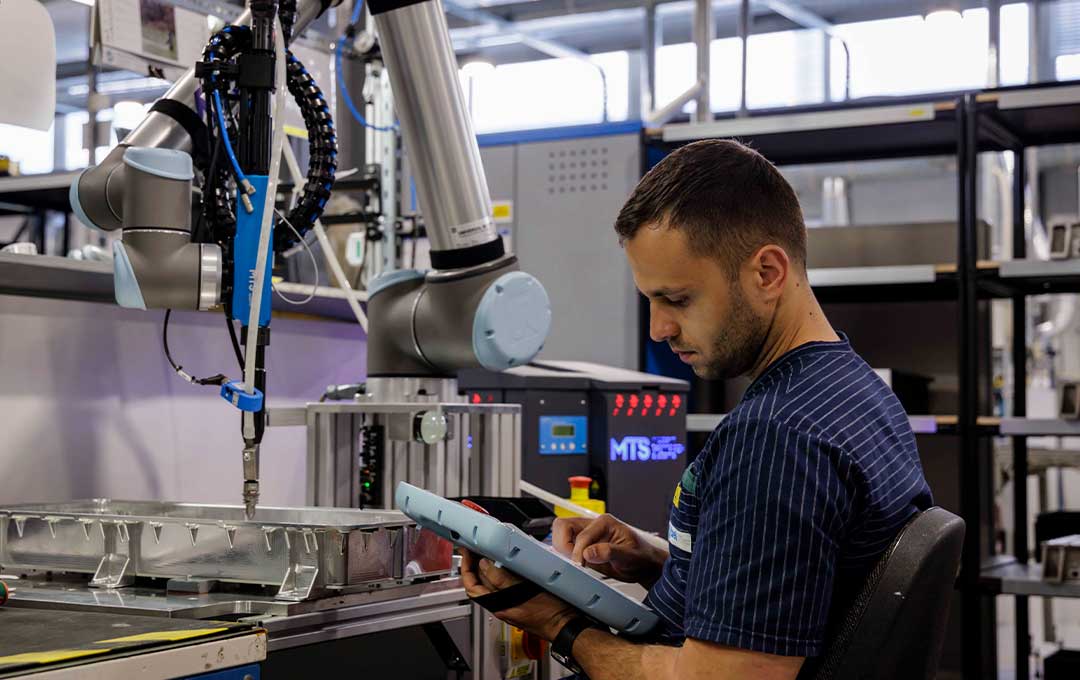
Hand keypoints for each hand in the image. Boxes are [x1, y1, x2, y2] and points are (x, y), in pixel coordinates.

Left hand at [459, 548, 578, 640]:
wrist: (565, 624)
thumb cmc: (551, 611)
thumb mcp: (523, 590)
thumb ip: (501, 578)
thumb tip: (485, 565)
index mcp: (498, 606)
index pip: (472, 586)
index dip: (467, 567)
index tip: (468, 552)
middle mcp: (501, 607)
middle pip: (479, 585)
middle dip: (474, 566)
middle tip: (474, 550)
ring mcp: (511, 605)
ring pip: (491, 586)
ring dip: (486, 569)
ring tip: (487, 554)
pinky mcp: (520, 602)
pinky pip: (505, 588)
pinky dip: (501, 574)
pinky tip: (507, 565)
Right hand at [552, 514, 667, 587]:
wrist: (644, 565)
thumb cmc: (641, 557)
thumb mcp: (629, 556)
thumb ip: (609, 552)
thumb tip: (588, 553)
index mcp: (605, 522)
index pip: (581, 535)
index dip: (578, 552)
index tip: (580, 565)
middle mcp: (593, 525)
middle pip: (563, 525)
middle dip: (563, 544)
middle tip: (573, 562)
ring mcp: (587, 534)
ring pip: (560, 532)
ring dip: (562, 548)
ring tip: (573, 563)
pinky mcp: (583, 545)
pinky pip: (565, 543)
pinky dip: (563, 553)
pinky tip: (574, 564)